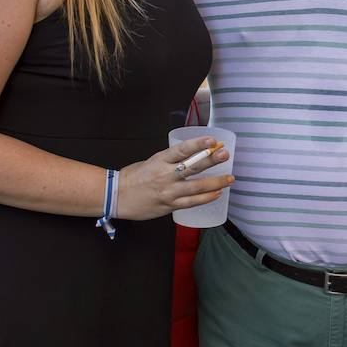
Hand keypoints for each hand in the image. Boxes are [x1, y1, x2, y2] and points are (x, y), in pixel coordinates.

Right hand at [116, 135, 233, 219]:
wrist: (116, 197)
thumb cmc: (134, 176)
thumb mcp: (151, 161)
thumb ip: (171, 160)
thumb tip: (195, 154)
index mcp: (160, 160)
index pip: (181, 150)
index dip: (197, 144)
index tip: (212, 140)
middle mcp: (165, 176)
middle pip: (192, 167)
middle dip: (211, 160)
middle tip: (225, 155)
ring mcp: (168, 192)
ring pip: (196, 187)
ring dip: (216, 182)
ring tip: (230, 178)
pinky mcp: (170, 206)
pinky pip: (191, 202)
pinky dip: (206, 198)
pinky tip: (217, 193)